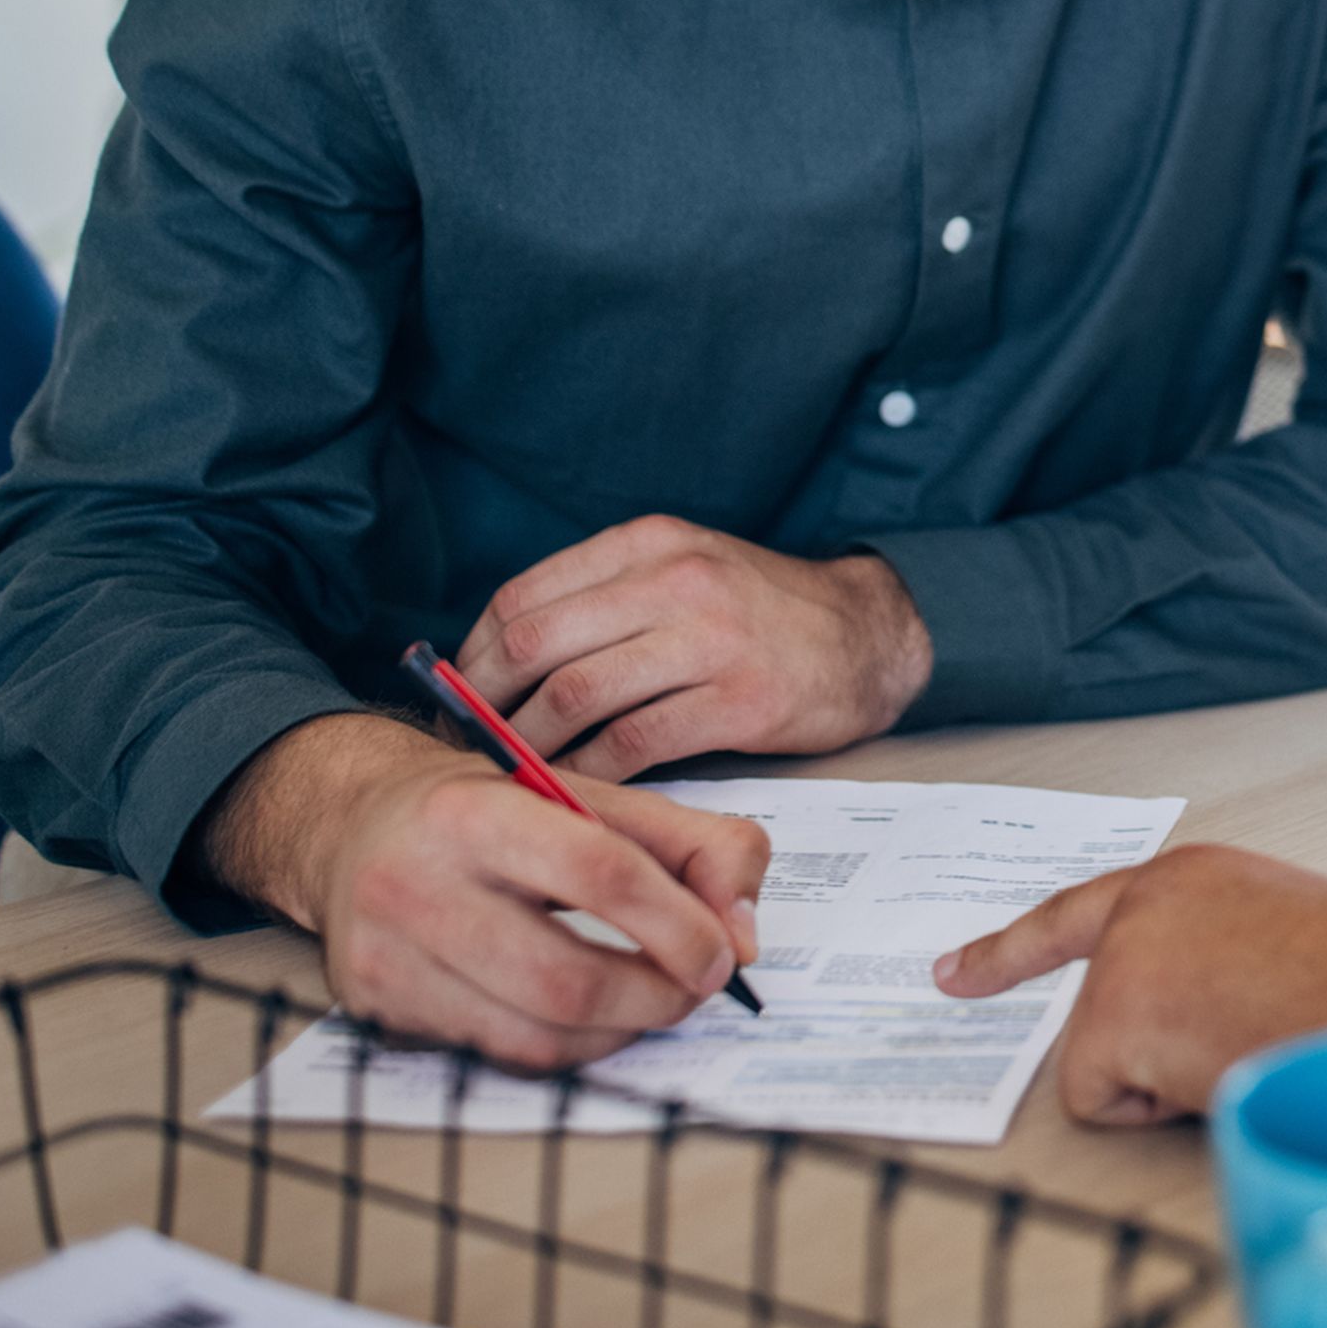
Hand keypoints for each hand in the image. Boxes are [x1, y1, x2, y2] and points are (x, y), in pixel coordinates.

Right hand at [203, 712, 771, 1071]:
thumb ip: (694, 846)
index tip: (723, 954)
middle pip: (565, 979)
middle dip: (655, 997)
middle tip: (697, 988)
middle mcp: (414, 886)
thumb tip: (743, 936)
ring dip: (619, 1033)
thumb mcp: (593, 795)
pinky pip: (499, 1055)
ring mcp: (386, 958)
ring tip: (652, 1001)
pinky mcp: (378, 1011)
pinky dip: (567, 1048)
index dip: (679, 924)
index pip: (600, 873)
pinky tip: (590, 1017)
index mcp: (475, 811)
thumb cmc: (490, 808)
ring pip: (534, 1036)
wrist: (355, 826)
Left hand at [455, 515, 932, 779]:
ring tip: (512, 770)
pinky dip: (591, 771)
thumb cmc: (759, 613)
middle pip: (539, 645)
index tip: (458, 694)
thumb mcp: (683, 569)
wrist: (868, 636)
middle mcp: (677, 581)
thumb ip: (604, 597)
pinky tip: (576, 784)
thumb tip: (497, 656)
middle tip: (468, 741)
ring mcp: (711, 641)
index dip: (474, 654)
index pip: (525, 595)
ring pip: (578, 696)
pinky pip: (635, 744)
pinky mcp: (739, 702)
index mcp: (650, 543)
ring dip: (527, 744)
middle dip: (484, 703)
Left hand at [933, 844, 1326, 1122]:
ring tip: (1251, 1048)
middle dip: (1134, 1050)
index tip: (951, 973)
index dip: (1011, 950)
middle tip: (1187, 1041)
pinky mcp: (1113, 1015)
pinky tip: (1222, 1070)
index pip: (1083, 912)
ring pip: (1108, 1063)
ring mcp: (1123, 956)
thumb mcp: (1286, 939)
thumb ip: (1219, 956)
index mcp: (1193, 877)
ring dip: (1172, 1079)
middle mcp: (1146, 902)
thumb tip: (1202, 1015)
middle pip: (1098, 1009)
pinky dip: (1159, 1109)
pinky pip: (1108, 1102)